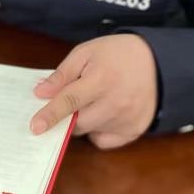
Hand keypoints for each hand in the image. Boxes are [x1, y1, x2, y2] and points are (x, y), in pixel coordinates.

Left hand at [30, 34, 158, 148]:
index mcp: (101, 80)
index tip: (35, 127)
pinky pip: (104, 141)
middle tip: (72, 99)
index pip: (70, 102)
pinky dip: (97, 131)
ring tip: (94, 100)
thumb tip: (40, 93)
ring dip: (83, 121)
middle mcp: (115, 103)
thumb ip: (62, 74)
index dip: (50, 115)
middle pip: (77, 122)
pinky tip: (104, 114)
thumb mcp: (86, 53)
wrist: (158, 61)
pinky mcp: (135, 130)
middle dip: (66, 115)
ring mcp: (127, 119)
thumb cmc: (117, 54)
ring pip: (89, 132)